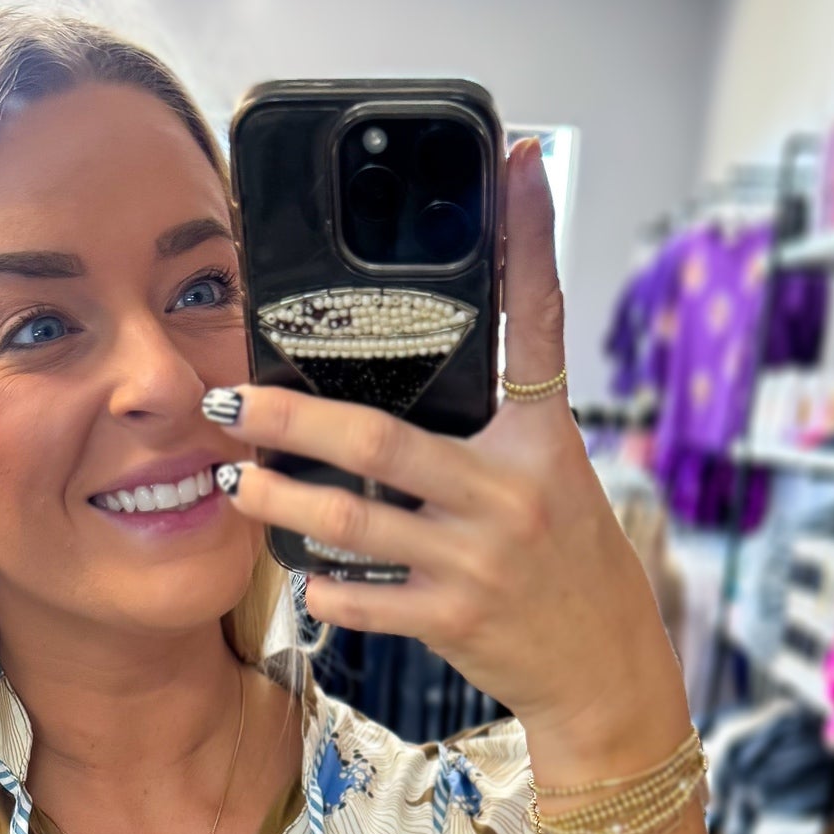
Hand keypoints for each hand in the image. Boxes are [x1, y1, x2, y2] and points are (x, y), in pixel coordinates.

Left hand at [213, 138, 691, 783]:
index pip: (537, 325)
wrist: (604, 666)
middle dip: (289, 417)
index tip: (520, 167)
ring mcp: (477, 558)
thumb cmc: (570, 563)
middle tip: (229, 398)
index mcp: (541, 441)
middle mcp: (508, 492)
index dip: (530, 245)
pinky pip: (367, 599)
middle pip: (380, 441)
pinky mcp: (454, 617)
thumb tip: (425, 377)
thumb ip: (497, 425)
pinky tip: (300, 573)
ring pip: (353, 522)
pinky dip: (327, 588)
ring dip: (281, 502)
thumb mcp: (554, 475)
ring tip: (235, 482)